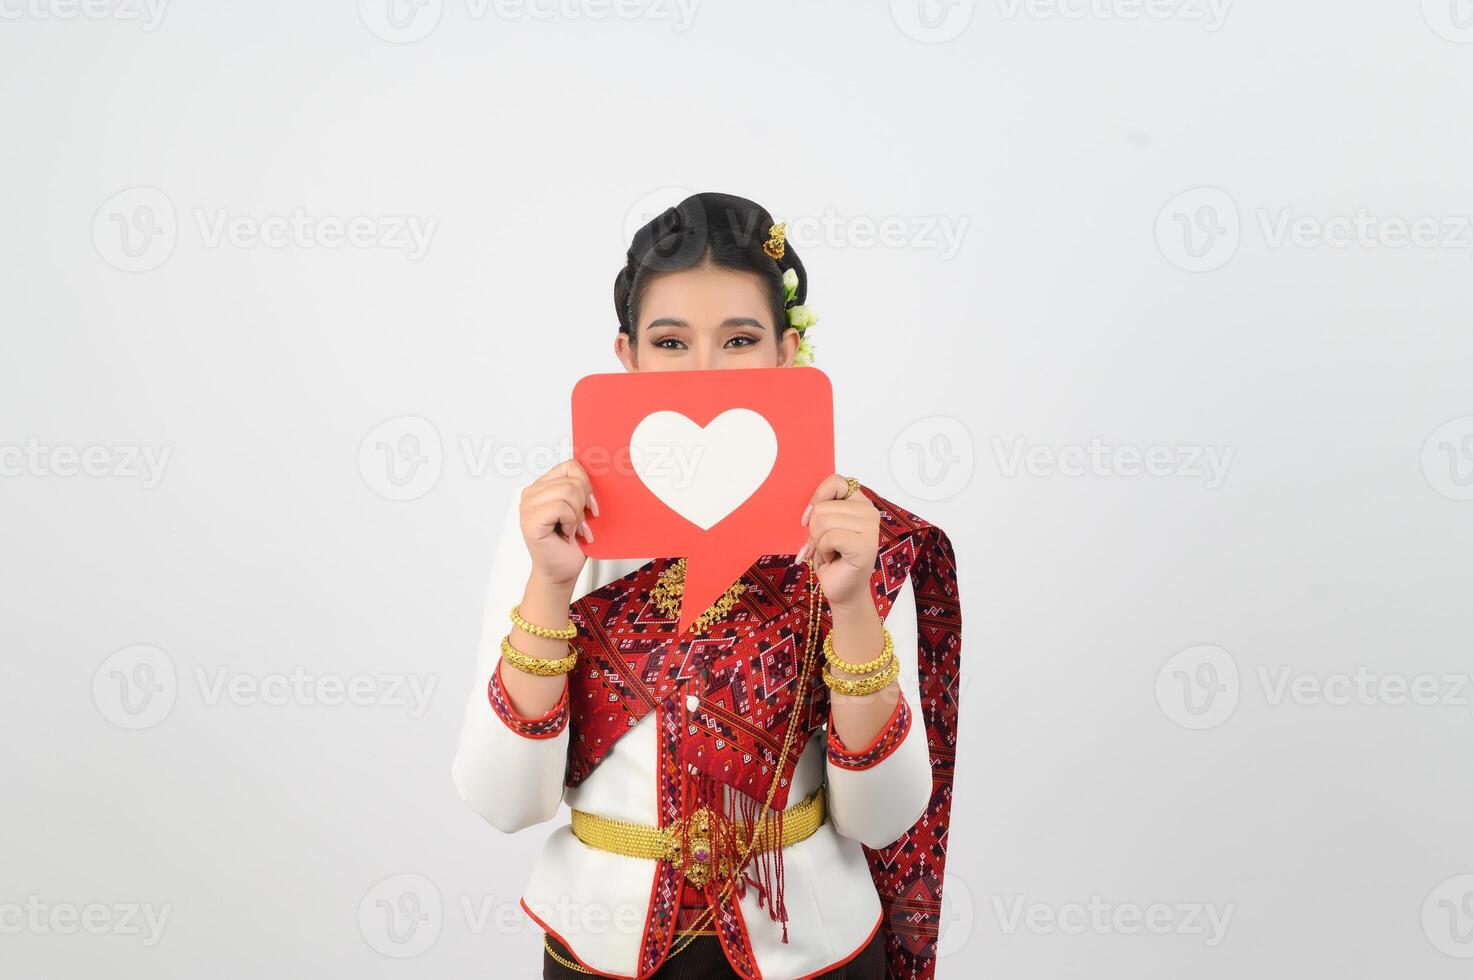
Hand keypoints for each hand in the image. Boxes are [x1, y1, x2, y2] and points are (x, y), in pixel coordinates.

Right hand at [519, 459, 596, 589]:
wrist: (562, 572)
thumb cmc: (570, 544)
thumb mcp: (580, 508)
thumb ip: (581, 488)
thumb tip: (598, 469)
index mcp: (542, 486)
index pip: (570, 466)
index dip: (586, 485)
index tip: (588, 505)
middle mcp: (531, 493)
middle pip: (572, 479)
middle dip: (583, 504)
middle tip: (577, 523)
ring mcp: (527, 506)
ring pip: (568, 491)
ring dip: (576, 515)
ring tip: (571, 529)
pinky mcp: (530, 520)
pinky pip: (561, 507)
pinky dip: (570, 522)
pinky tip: (565, 533)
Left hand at [797, 475, 880, 612]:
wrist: (842, 589)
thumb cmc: (833, 558)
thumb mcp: (822, 527)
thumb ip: (820, 510)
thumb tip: (809, 511)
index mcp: (860, 502)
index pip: (835, 481)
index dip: (817, 499)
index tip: (810, 518)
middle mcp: (869, 511)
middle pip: (823, 506)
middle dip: (814, 530)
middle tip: (825, 545)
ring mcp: (870, 528)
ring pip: (824, 521)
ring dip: (819, 542)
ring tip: (830, 552)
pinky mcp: (866, 545)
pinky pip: (830, 537)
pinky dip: (823, 550)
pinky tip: (833, 558)